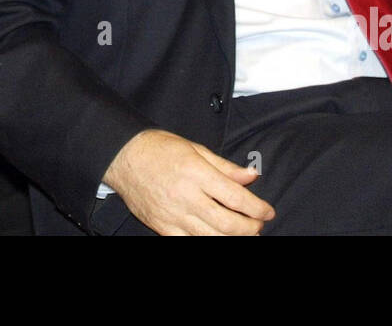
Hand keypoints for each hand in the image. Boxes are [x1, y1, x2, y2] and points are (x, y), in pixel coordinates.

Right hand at [102, 129, 274, 234]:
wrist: (123, 157)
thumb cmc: (159, 149)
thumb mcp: (195, 148)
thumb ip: (225, 167)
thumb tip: (252, 175)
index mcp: (196, 173)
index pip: (235, 197)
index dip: (257, 208)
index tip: (268, 212)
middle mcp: (186, 196)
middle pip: (227, 223)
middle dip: (250, 228)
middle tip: (258, 225)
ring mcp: (173, 215)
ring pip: (211, 237)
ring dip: (233, 239)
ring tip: (244, 234)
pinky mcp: (162, 227)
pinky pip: (188, 243)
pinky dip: (206, 243)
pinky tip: (217, 238)